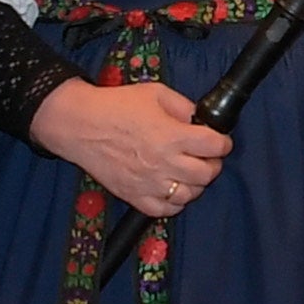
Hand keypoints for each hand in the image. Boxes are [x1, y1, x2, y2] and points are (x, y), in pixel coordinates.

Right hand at [37, 75, 230, 218]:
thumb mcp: (156, 93)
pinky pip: (165, 210)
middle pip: (207, 174)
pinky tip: (172, 189)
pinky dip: (174, 203)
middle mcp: (164, 163)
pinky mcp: (134, 196)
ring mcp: (149, 183)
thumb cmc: (116, 106)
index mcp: (172, 135)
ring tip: (188, 173)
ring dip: (195, 184)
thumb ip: (184, 106)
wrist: (80, 125)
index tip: (219, 140)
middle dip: (212, 164)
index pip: (215, 146)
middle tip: (206, 157)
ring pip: (189, 195)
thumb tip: (201, 120)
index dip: (223, 142)